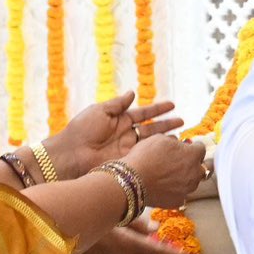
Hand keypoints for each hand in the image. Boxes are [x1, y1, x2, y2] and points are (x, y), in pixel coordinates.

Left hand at [47, 92, 184, 175]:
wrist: (71, 154)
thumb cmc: (81, 130)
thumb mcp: (100, 111)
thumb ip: (118, 104)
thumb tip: (133, 93)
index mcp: (119, 119)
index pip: (144, 113)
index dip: (158, 110)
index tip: (172, 104)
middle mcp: (126, 133)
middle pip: (151, 128)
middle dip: (167, 124)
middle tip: (182, 121)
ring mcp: (128, 148)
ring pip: (151, 142)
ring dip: (165, 138)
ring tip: (180, 136)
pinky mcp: (128, 160)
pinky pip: (146, 155)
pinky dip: (157, 152)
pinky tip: (168, 149)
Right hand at [125, 131, 207, 210]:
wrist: (131, 181)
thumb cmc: (144, 157)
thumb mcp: (159, 138)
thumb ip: (174, 141)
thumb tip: (179, 143)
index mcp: (193, 155)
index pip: (201, 148)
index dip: (193, 147)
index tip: (187, 147)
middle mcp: (194, 173)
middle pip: (204, 168)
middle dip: (197, 164)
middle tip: (186, 162)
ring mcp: (187, 189)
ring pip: (193, 182)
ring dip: (187, 178)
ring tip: (173, 175)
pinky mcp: (178, 201)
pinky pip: (181, 195)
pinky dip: (176, 191)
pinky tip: (166, 187)